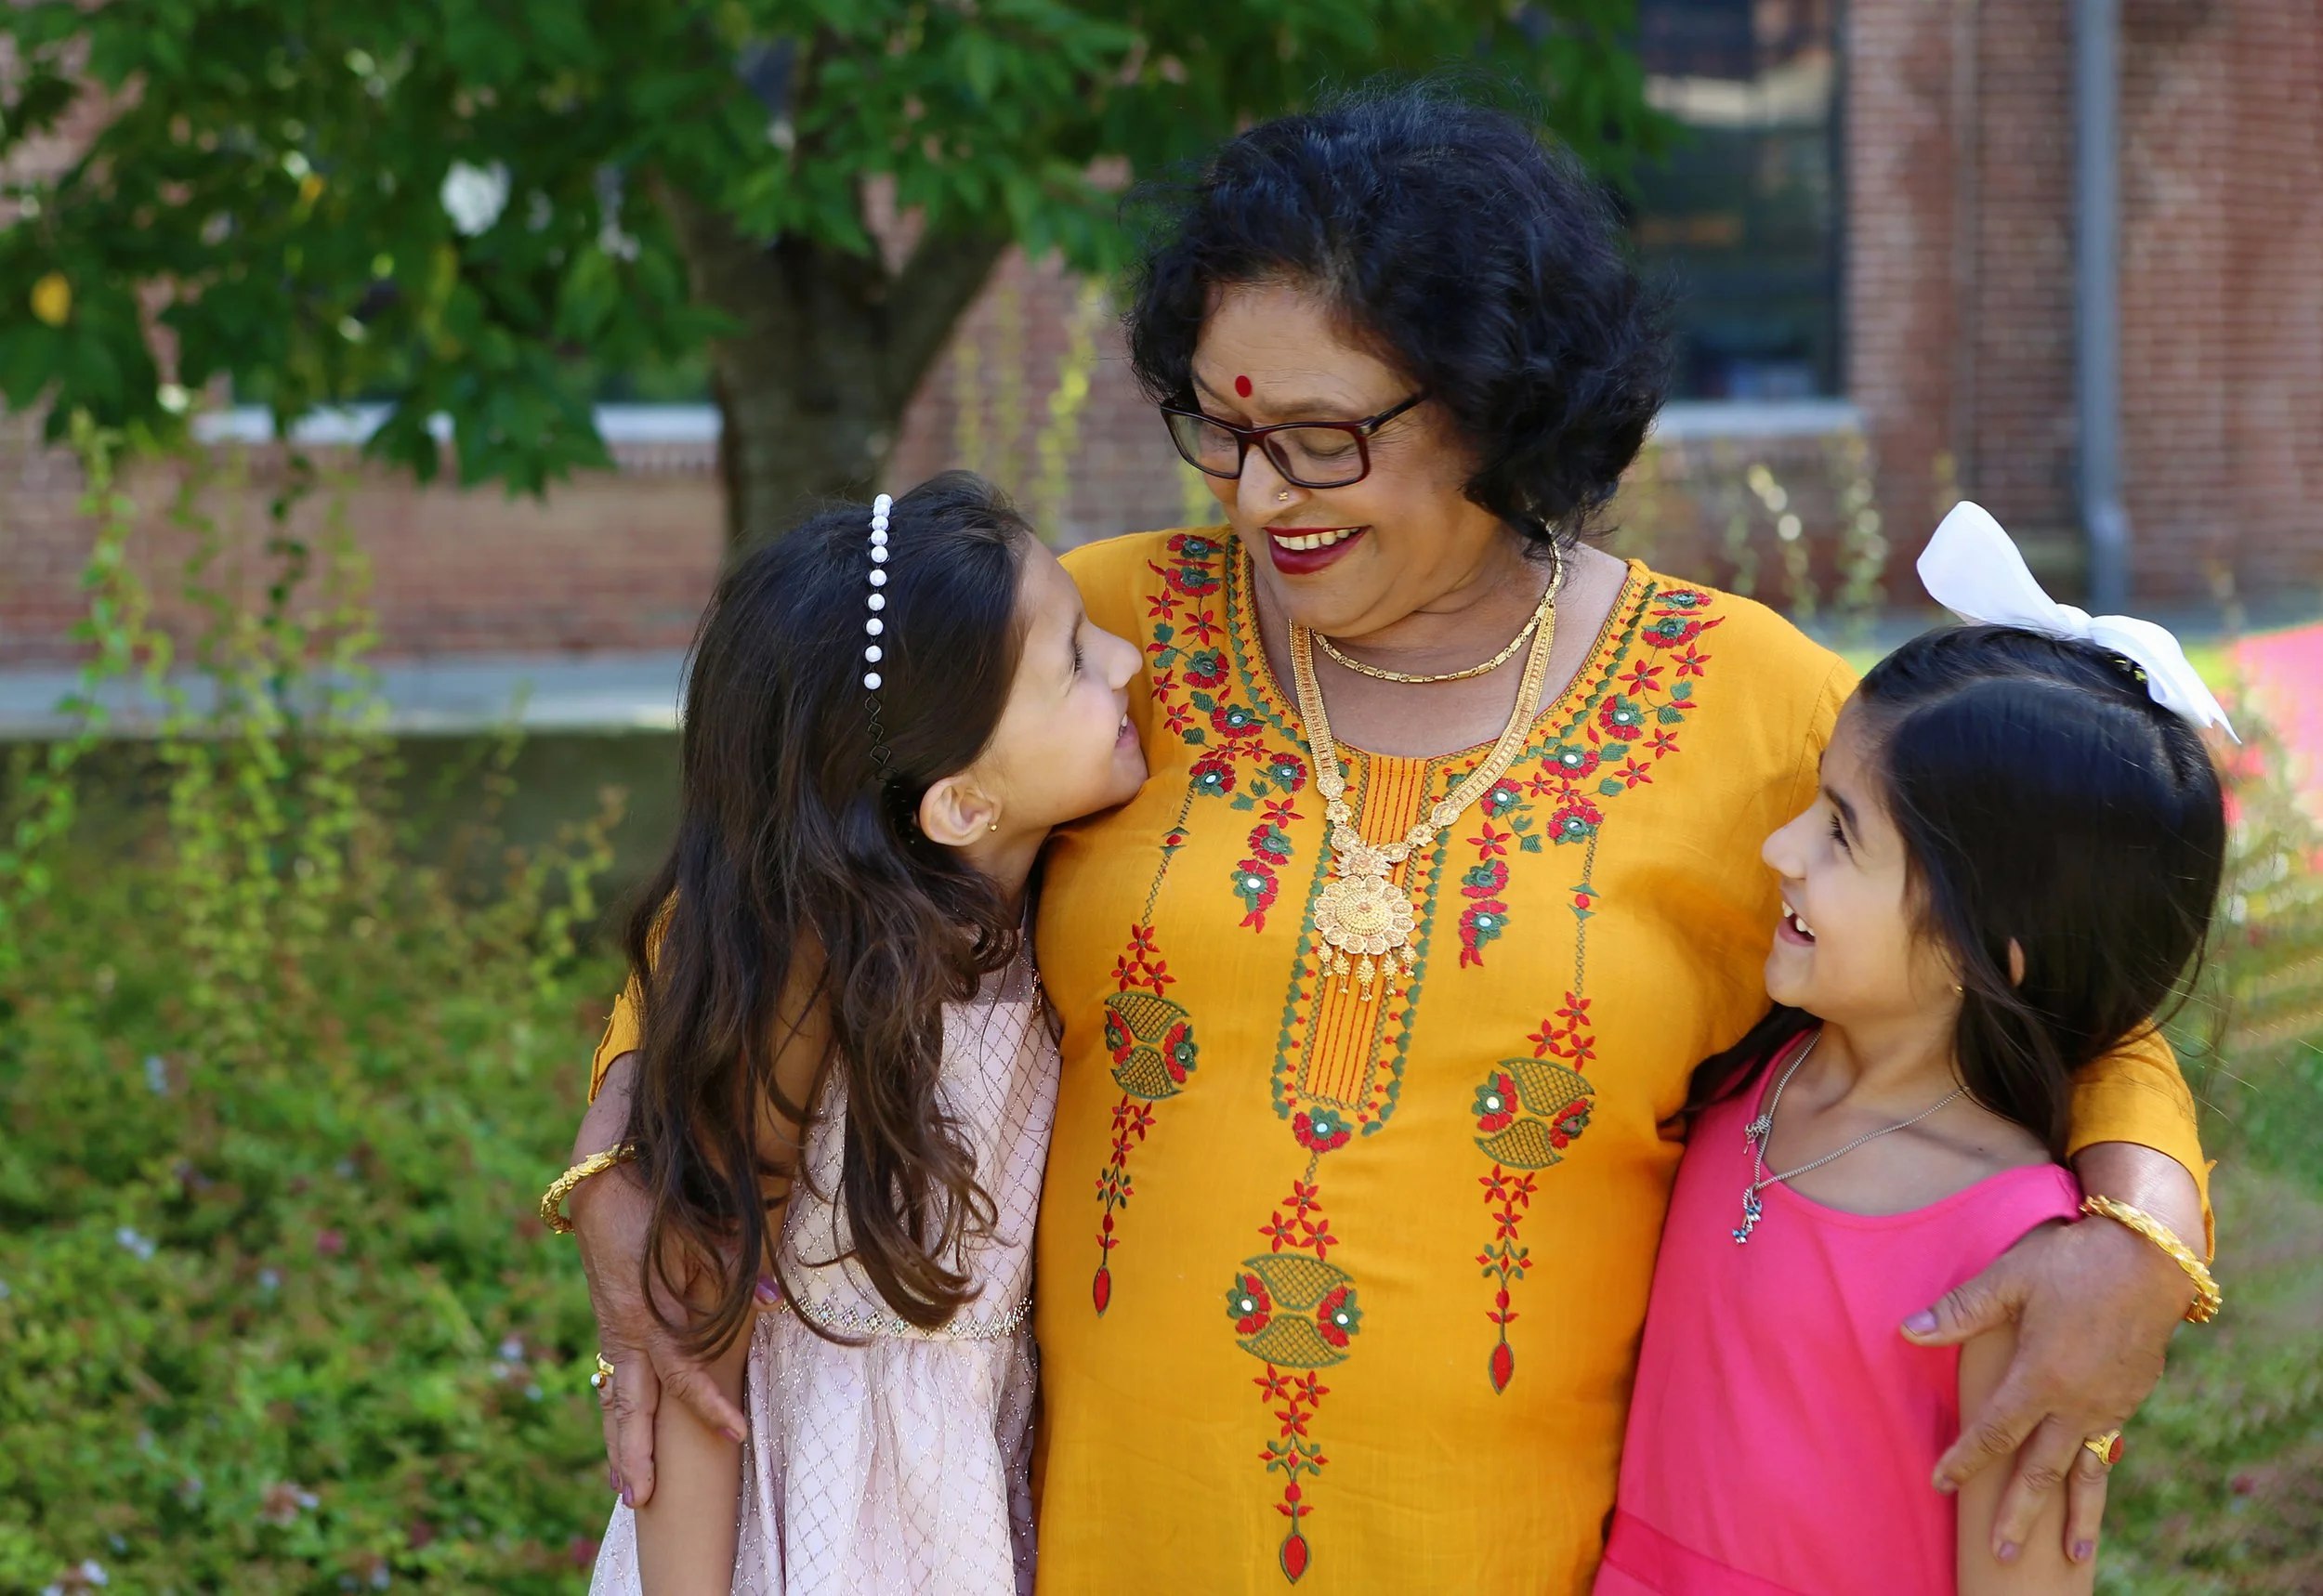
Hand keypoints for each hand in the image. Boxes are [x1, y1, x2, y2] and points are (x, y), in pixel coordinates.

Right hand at [570, 1053, 751, 1509]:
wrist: (603, 1167)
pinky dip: (616, 1407)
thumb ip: (736, 1268)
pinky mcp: (610, 1319)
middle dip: (633, 1452)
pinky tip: (622, 1429)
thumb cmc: (656, 1194)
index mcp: (641, 1311)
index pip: (678, 1373)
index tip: (733, 1430)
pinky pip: (612, 1375)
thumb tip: (774, 1303)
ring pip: (613, 1395)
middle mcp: (620, 1329)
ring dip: (620, 1439)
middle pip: (626, 1404)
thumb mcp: (702, 1228)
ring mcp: (611, 1327)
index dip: (706, 1403)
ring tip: (627, 1485)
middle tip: (641, 1499)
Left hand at [1903, 1143, 2202, 1564]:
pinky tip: (2089, 1488)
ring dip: (2075, 1515)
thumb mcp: (2009, 1279)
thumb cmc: (2073, 1262)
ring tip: (2071, 1555)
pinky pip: (2107, 1446)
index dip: (1965, 1460)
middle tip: (2001, 1554)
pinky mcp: (2133, 1397)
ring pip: (2086, 1471)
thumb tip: (1907, 1330)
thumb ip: (1960, 1311)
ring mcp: (2110, 1405)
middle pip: (2042, 1471)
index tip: (1941, 1483)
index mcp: (2041, 1379)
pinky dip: (2096, 1474)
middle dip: (2020, 1515)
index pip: (1993, 1433)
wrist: (2152, 1256)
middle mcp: (2077, 1403)